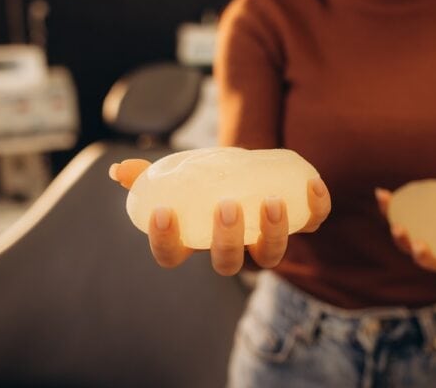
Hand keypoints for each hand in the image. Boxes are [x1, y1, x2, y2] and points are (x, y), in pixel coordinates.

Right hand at [109, 159, 330, 275]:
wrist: (248, 172)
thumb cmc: (205, 183)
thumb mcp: (176, 178)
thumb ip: (148, 176)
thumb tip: (119, 172)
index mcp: (197, 241)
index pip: (173, 255)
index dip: (165, 241)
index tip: (162, 212)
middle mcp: (234, 250)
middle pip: (228, 263)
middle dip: (227, 240)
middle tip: (226, 207)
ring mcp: (267, 241)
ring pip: (272, 255)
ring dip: (274, 231)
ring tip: (270, 200)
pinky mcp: (300, 222)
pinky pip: (313, 223)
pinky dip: (316, 207)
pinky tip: (312, 184)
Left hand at [374, 187, 435, 279]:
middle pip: (432, 262)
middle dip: (424, 257)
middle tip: (421, 246)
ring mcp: (429, 240)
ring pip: (410, 246)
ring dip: (402, 238)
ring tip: (397, 226)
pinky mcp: (416, 223)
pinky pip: (400, 217)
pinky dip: (390, 209)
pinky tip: (382, 194)